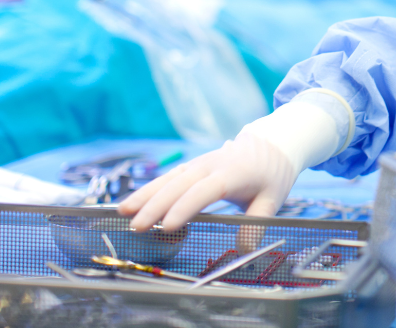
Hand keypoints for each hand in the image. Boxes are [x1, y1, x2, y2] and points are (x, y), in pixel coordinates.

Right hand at [118, 131, 296, 231]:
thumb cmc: (270, 174)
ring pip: (168, 178)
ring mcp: (199, 164)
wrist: (271, 145)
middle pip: (180, 184)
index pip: (205, 190)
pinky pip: (168, 177)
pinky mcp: (192, 166)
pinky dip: (150, 189)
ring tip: (123, 212)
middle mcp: (211, 165)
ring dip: (145, 194)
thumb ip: (257, 223)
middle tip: (136, 226)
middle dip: (156, 205)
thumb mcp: (272, 198)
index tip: (168, 225)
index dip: (185, 207)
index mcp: (232, 173)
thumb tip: (244, 250)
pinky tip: (133, 203)